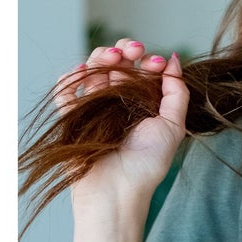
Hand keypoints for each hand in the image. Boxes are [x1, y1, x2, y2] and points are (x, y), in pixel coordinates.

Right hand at [54, 38, 188, 202]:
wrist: (117, 191)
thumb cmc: (148, 163)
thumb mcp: (173, 126)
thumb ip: (176, 93)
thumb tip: (173, 59)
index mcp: (142, 105)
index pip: (142, 72)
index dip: (148, 61)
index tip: (156, 63)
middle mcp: (117, 104)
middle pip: (115, 65)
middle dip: (124, 51)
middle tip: (134, 50)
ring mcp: (93, 109)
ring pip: (92, 72)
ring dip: (100, 57)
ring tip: (113, 56)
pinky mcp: (72, 118)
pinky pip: (66, 91)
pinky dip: (71, 77)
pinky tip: (83, 71)